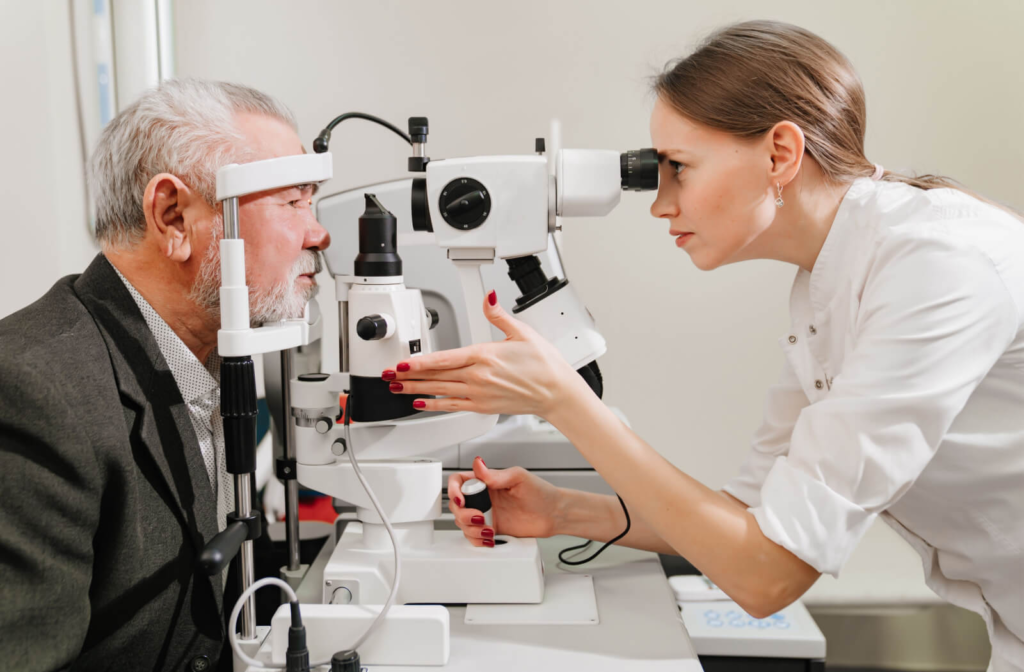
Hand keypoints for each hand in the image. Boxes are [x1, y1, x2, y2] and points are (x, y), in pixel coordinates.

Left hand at [383, 290, 585, 418]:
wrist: (557, 392)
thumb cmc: (544, 364)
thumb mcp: (521, 332)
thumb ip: (497, 315)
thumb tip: (488, 298)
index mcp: (485, 355)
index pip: (443, 359)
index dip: (419, 362)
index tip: (401, 363)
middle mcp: (478, 377)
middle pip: (436, 376)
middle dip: (409, 376)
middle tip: (388, 375)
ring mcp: (479, 394)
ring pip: (440, 391)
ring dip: (416, 390)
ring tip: (397, 388)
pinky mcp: (483, 406)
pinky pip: (453, 406)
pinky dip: (434, 405)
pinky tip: (421, 404)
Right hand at [448, 456, 563, 546]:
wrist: (553, 515)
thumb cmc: (541, 492)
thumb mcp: (519, 478)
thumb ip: (495, 475)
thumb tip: (478, 464)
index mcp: (486, 482)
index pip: (459, 482)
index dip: (454, 491)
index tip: (461, 500)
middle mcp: (483, 498)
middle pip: (456, 506)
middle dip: (463, 514)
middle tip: (479, 516)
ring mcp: (486, 515)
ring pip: (462, 523)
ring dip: (471, 529)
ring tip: (488, 528)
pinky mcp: (491, 530)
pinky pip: (474, 537)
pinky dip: (477, 540)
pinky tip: (489, 537)